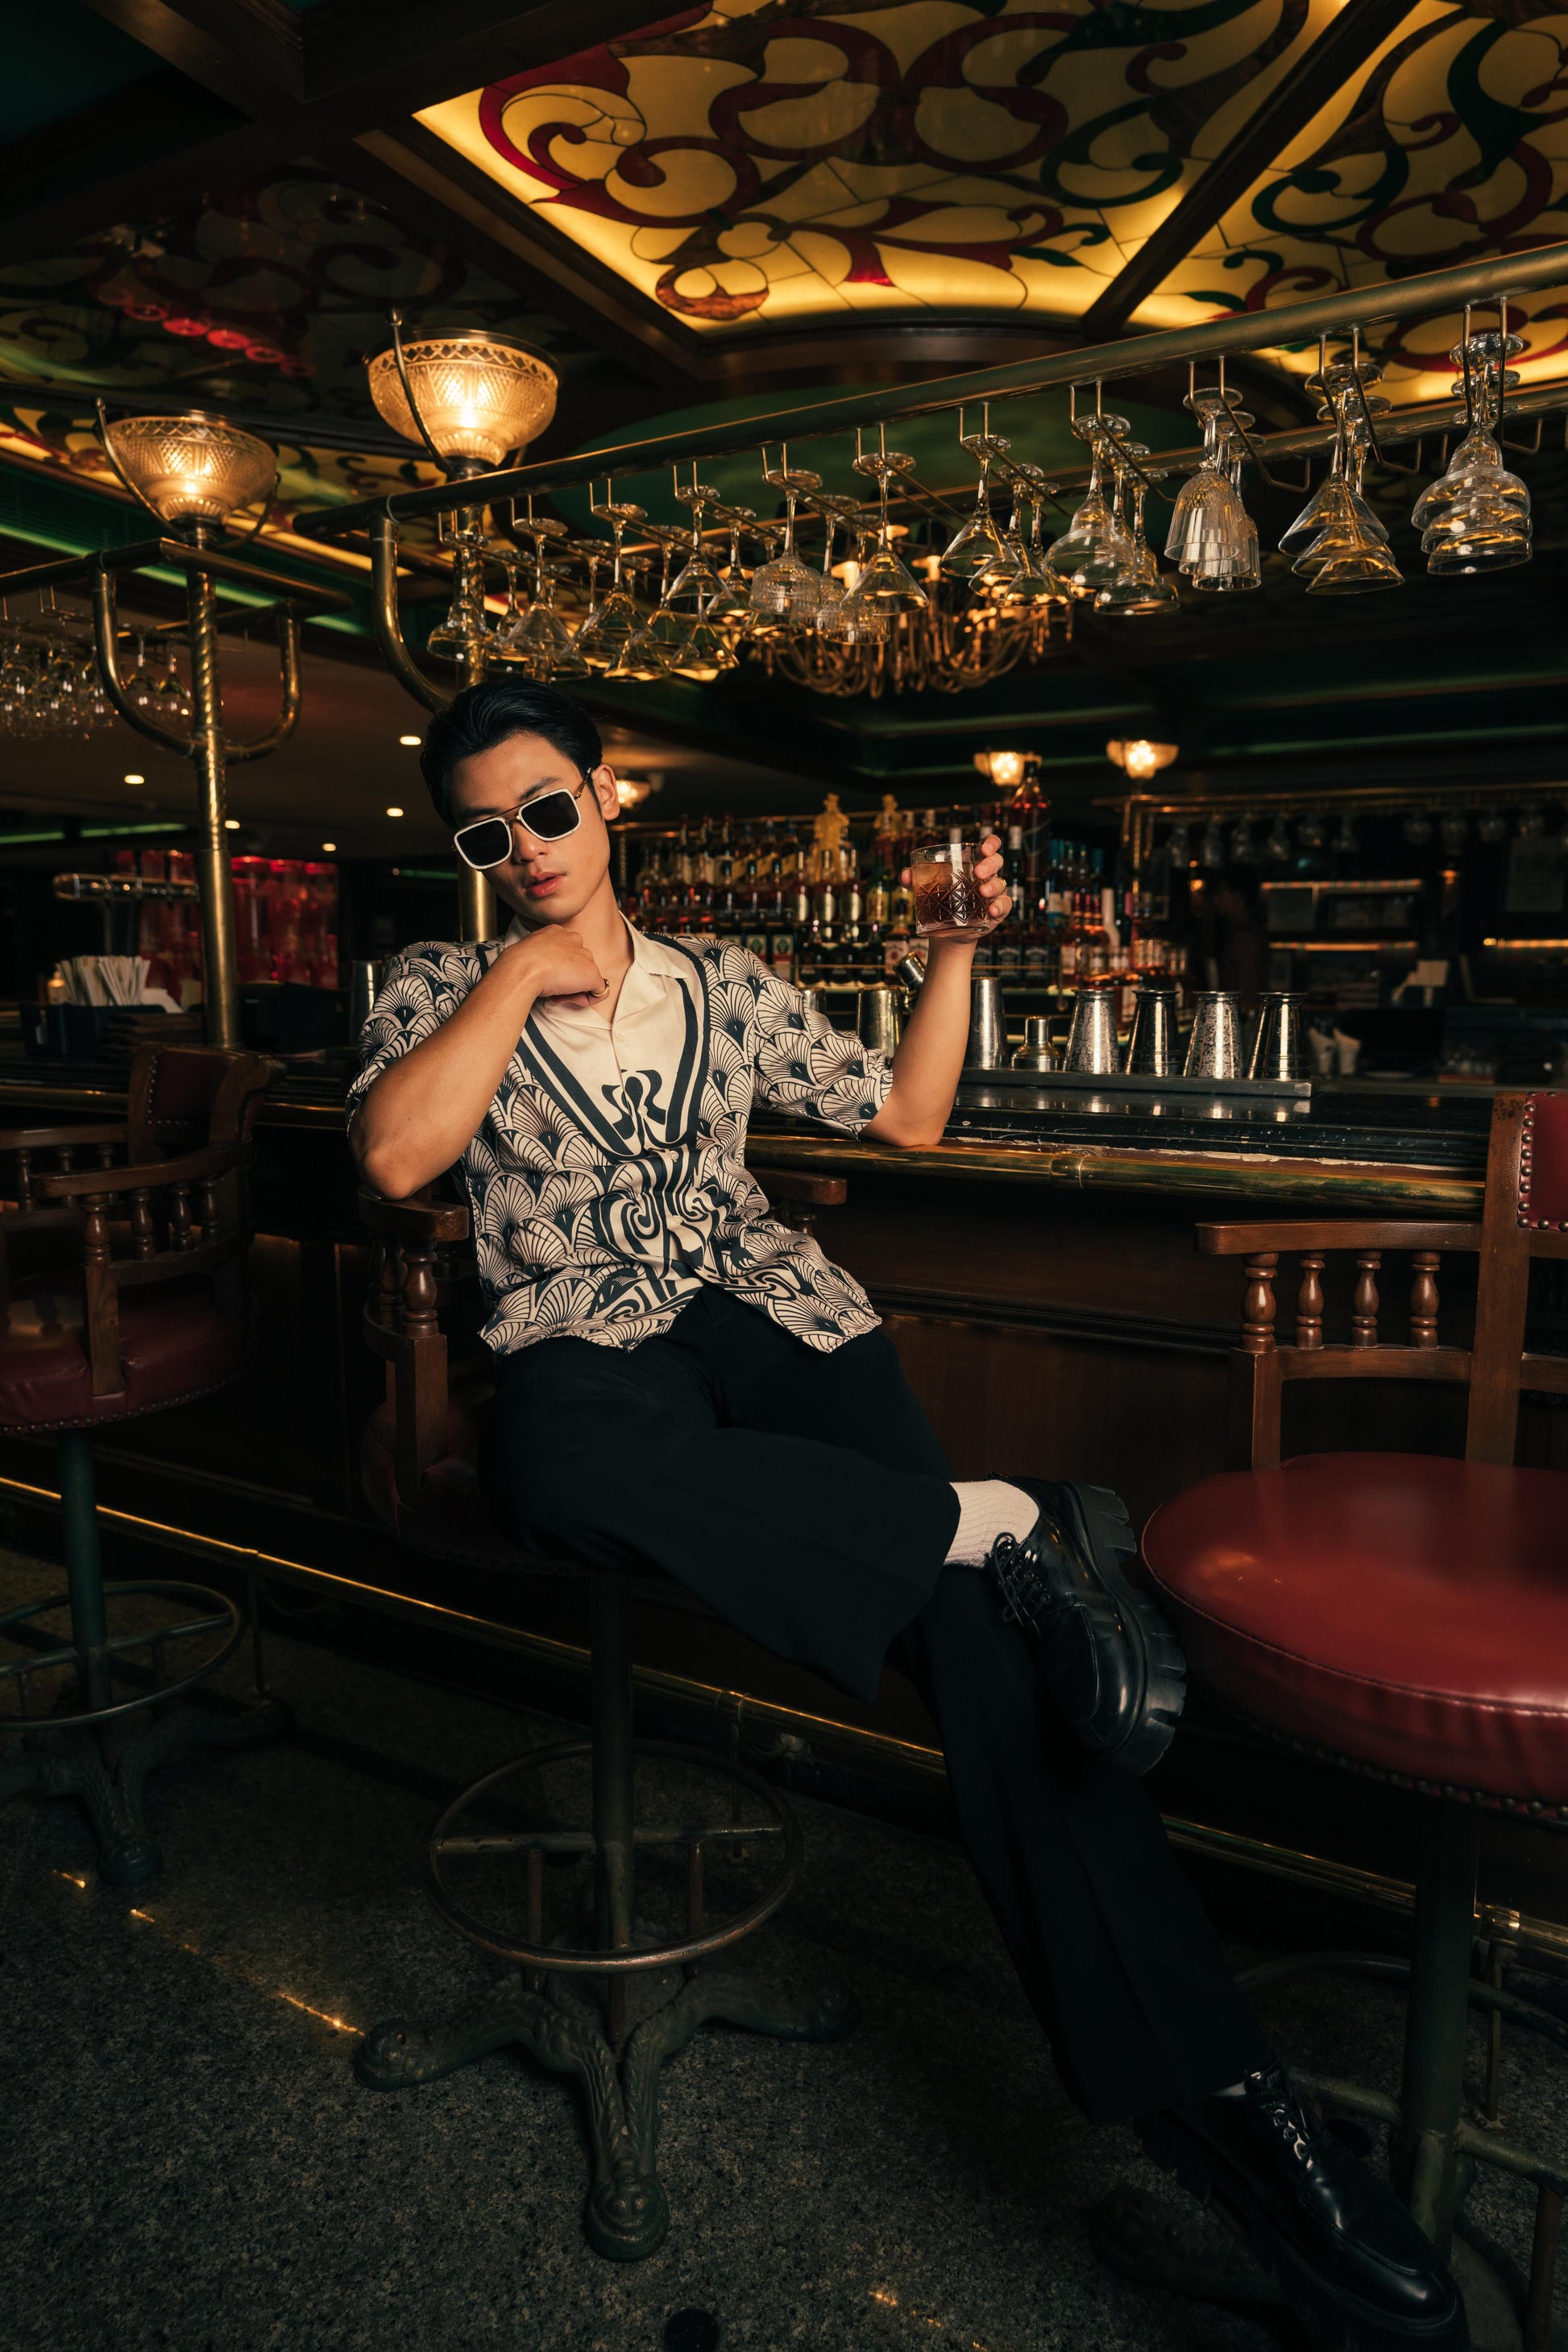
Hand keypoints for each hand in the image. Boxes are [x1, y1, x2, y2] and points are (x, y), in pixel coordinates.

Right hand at [505, 925, 606, 1006]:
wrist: (525, 967)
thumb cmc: (520, 963)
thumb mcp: (528, 952)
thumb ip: (538, 956)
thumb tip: (542, 968)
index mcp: (557, 932)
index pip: (564, 951)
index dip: (555, 967)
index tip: (544, 975)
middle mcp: (574, 939)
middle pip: (577, 963)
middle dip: (566, 978)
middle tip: (551, 988)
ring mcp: (585, 956)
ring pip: (586, 977)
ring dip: (573, 989)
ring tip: (556, 994)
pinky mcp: (592, 974)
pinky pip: (598, 991)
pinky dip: (587, 999)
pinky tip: (570, 999)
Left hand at [909, 833, 1013, 953]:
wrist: (946, 931)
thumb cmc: (939, 901)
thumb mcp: (926, 889)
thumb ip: (914, 880)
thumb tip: (905, 875)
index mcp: (973, 863)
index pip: (989, 846)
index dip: (991, 843)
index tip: (984, 848)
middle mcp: (987, 875)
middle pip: (997, 862)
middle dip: (989, 865)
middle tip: (978, 873)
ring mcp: (994, 893)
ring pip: (1001, 884)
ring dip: (993, 886)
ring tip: (983, 892)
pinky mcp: (997, 911)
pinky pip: (1005, 906)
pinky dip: (1000, 907)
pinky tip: (991, 911)